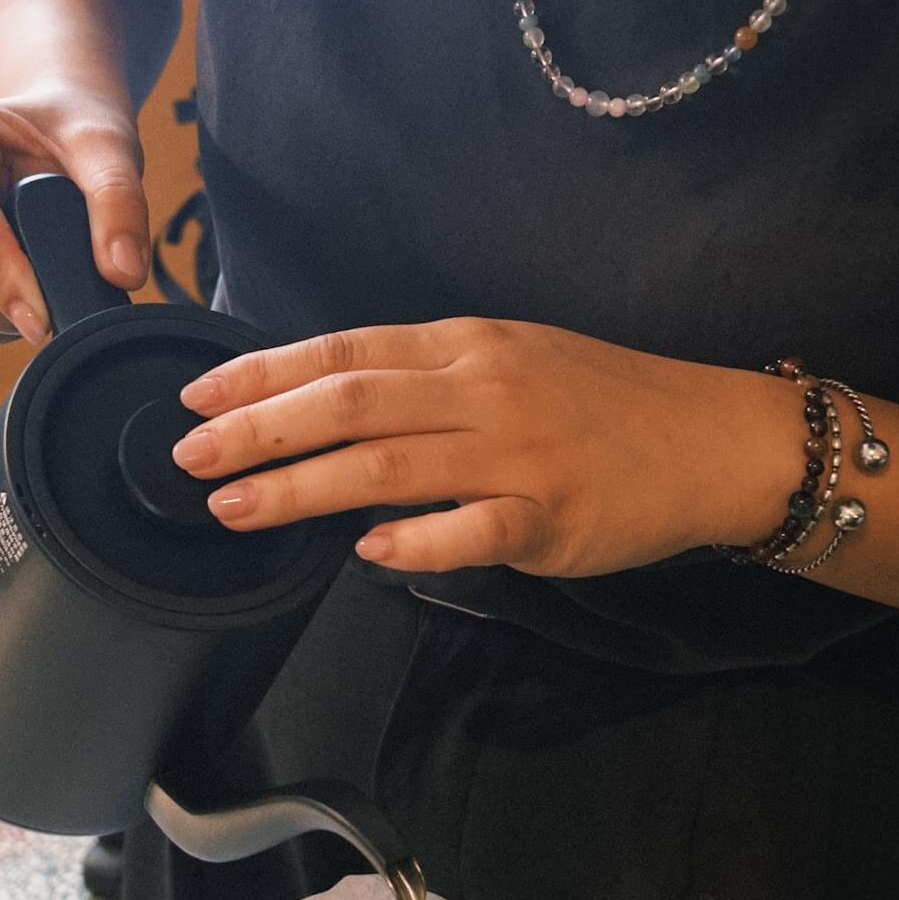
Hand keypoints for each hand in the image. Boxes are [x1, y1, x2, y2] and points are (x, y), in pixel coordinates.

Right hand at [0, 88, 146, 344]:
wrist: (43, 134)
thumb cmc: (71, 138)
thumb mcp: (107, 147)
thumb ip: (120, 200)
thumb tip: (123, 273)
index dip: (0, 274)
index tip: (45, 318)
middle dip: (8, 309)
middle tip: (58, 294)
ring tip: (32, 287)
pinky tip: (0, 301)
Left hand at [171, 319, 791, 575]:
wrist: (708, 439)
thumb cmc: (601, 402)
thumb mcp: (510, 360)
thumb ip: (425, 382)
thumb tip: (328, 410)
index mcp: (466, 346)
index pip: (344, 349)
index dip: (264, 371)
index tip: (198, 395)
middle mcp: (484, 388)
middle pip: (351, 402)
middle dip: (259, 429)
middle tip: (190, 458)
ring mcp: (518, 452)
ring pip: (390, 465)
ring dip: (302, 488)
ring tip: (235, 508)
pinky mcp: (551, 516)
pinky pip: (471, 530)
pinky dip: (413, 541)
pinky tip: (363, 554)